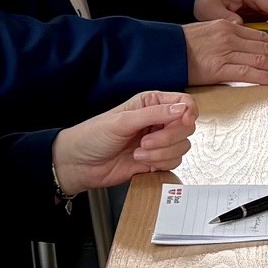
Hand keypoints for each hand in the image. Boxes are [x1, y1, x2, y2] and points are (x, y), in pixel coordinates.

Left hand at [53, 91, 196, 193]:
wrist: (79, 164)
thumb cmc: (93, 136)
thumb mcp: (122, 121)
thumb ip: (155, 114)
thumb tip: (182, 109)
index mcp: (151, 104)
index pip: (184, 102)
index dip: (187, 112)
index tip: (182, 122)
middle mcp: (158, 122)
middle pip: (187, 127)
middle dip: (168, 138)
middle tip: (145, 141)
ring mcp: (159, 142)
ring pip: (182, 147)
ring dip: (161, 153)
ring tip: (138, 152)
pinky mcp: (157, 161)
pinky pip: (174, 162)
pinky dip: (159, 163)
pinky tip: (139, 161)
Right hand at [182, 18, 267, 86]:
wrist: (160, 50)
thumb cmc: (180, 47)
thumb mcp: (208, 36)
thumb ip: (229, 41)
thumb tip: (247, 52)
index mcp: (229, 28)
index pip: (263, 39)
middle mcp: (229, 37)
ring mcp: (224, 51)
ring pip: (262, 59)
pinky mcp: (216, 67)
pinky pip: (245, 72)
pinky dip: (264, 76)